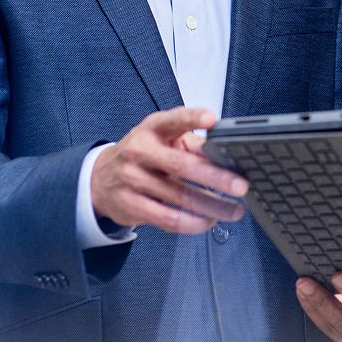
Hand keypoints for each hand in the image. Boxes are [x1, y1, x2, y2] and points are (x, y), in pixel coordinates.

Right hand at [91, 107, 247, 233]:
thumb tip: (225, 153)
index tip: (212, 119)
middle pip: (181, 165)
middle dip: (215, 177)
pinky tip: (209, 221)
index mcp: (151, 129)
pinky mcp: (130, 205)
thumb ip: (190, 143)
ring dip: (212, 206)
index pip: (173, 120)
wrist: (101, 179)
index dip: (192, 118)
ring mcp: (132, 179)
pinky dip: (193, 223)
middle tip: (240, 185)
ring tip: (234, 210)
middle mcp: (139, 150)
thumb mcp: (160, 139)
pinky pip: (168, 219)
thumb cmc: (142, 155)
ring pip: (179, 197)